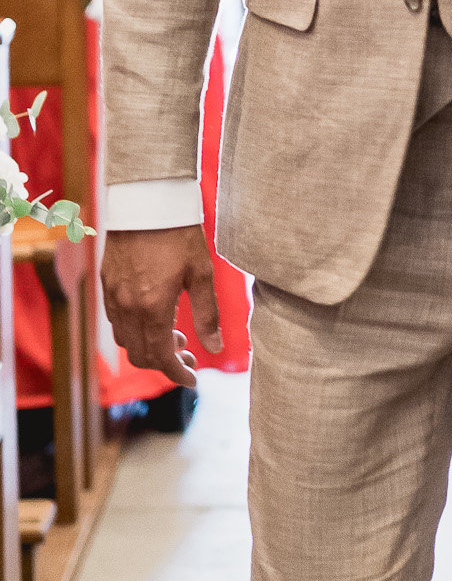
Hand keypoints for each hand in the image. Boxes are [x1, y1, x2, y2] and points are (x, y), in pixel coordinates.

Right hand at [103, 226, 221, 387]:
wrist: (147, 200)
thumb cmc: (180, 232)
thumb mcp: (202, 272)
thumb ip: (208, 314)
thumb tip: (214, 348)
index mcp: (153, 306)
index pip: (160, 357)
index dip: (177, 374)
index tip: (193, 380)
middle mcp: (128, 306)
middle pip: (140, 354)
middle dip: (165, 363)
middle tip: (189, 354)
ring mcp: (113, 295)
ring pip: (125, 340)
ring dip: (148, 347)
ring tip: (175, 334)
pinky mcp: (107, 283)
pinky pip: (116, 321)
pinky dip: (134, 330)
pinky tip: (154, 318)